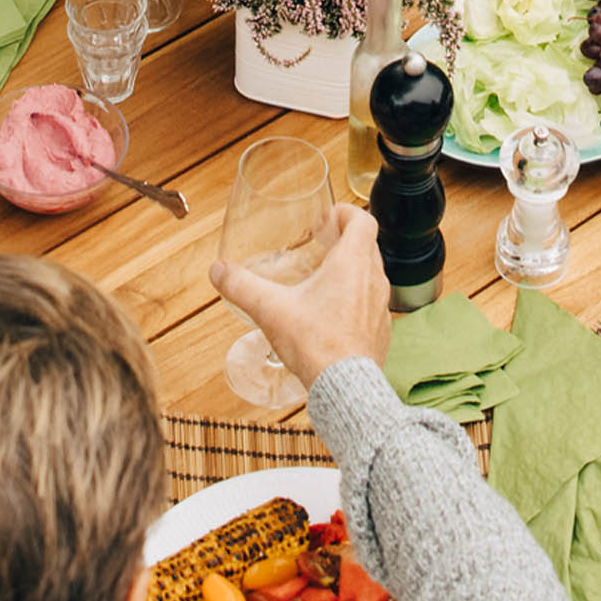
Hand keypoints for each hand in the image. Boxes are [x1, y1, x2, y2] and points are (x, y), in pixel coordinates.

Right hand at [210, 202, 387, 392]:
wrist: (344, 387)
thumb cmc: (316, 344)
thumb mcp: (270, 309)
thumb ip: (241, 286)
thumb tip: (219, 271)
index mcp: (353, 263)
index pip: (363, 220)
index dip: (346, 212)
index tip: (328, 218)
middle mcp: (374, 280)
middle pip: (367, 245)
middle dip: (345, 240)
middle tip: (322, 245)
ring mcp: (381, 306)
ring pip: (372, 275)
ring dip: (353, 270)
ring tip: (325, 280)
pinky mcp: (381, 330)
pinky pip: (372, 304)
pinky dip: (357, 300)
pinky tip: (333, 315)